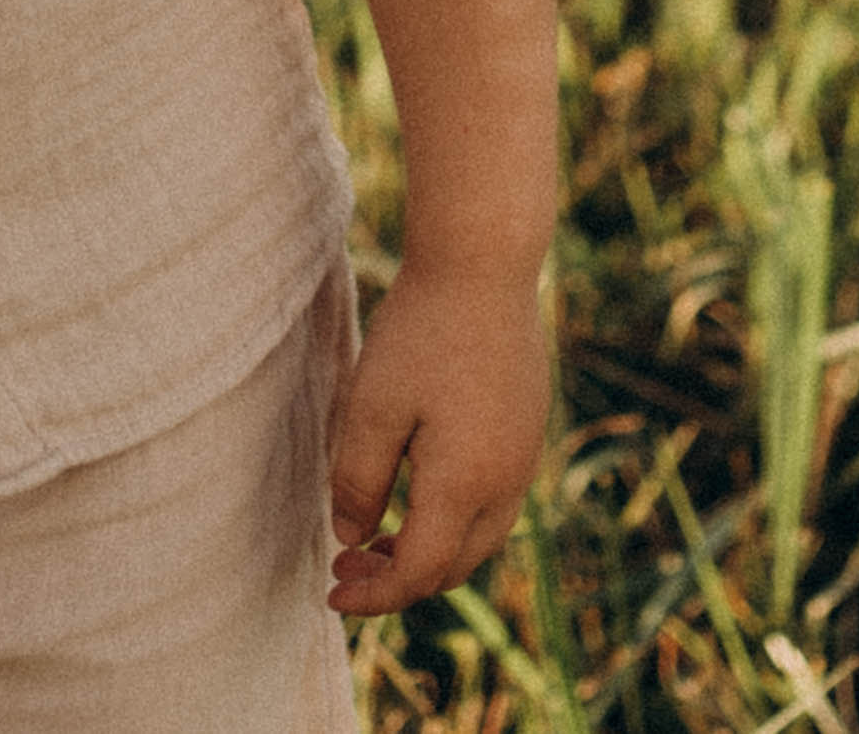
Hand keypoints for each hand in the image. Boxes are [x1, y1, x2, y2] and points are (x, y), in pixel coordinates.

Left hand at [326, 264, 549, 614]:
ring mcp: (523, 457)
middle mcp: (505, 484)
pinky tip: (417, 491)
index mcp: (465, 486)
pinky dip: (453, 519)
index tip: (331, 593)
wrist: (484, 265)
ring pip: (477, 538)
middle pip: (454, 566)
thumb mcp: (371, 405)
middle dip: (399, 579)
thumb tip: (350, 537)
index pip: (419, 572)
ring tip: (375, 537)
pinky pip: (493, 502)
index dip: (374, 594)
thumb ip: (357, 480)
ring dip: (428, 551)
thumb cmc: (421, 331)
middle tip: (346, 566)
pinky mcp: (526, 430)